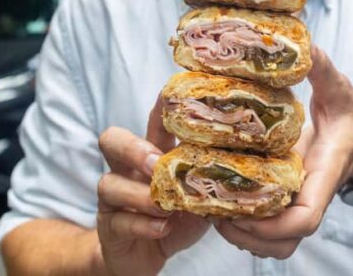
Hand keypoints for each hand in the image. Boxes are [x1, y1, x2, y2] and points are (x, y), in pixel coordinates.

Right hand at [96, 95, 209, 275]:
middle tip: (156, 163)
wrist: (143, 258)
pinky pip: (118, 220)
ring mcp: (113, 198)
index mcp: (151, 156)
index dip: (161, 107)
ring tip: (166, 208)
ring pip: (109, 184)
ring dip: (141, 196)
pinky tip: (162, 228)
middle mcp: (126, 171)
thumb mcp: (196, 199)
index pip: (153, 123)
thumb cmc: (173, 221)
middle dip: (133, 148)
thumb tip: (243, 167)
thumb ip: (208, 182)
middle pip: (111, 140)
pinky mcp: (109, 226)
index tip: (172, 95)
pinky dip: (143, 224)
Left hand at [214, 46, 352, 258]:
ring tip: (212, 213)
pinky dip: (247, 230)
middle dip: (248, 236)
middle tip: (214, 211)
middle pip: (284, 242)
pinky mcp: (290, 203)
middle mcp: (311, 196)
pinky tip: (223, 208)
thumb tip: (307, 45)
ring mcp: (301, 203)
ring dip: (244, 237)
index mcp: (323, 174)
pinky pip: (271, 232)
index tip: (243, 212)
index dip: (275, 225)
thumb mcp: (340, 90)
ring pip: (276, 245)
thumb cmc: (352, 116)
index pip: (306, 217)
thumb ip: (324, 71)